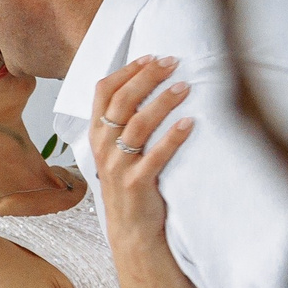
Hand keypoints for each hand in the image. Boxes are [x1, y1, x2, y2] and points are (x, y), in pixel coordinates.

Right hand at [88, 56, 194, 251]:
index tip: (152, 57)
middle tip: (173, 62)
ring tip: (185, 87)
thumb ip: (124, 122)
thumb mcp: (118, 151)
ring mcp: (118, 166)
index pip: (103, 91)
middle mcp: (104, 147)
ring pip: (137, 124)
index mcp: (97, 134)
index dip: (127, 71)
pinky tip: (190, 123)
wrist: (131, 230)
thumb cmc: (130, 185)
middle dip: (147, 77)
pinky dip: (173, 137)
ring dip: (162, 102)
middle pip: (121, 102)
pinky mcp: (137, 183)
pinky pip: (156, 155)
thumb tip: (147, 86)